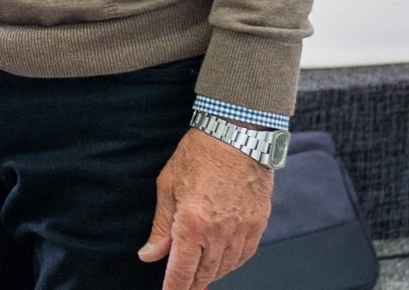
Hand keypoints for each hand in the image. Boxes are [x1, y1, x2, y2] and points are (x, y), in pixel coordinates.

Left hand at [139, 125, 273, 289]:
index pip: (181, 272)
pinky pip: (244, 255)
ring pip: (224, 268)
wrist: (237, 134)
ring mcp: (241, 230)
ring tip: (199, 275)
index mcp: (192, 225)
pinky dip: (231, 263)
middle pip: (204, 275)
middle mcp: (219, 234)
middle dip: (191, 285)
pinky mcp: (258, 224)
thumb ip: (161, 226)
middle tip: (182, 287)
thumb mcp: (168, 186)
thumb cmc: (200, 154)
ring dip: (210, 275)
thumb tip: (149, 255)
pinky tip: (222, 261)